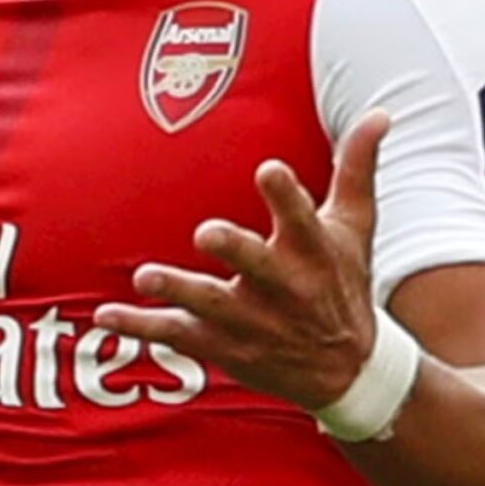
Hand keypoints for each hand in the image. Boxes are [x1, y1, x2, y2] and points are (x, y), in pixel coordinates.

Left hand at [93, 110, 391, 411]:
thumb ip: (356, 167)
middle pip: (259, 267)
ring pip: (211, 305)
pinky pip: (179, 335)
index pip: (303, 219)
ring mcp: (253, 321)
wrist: (351, 373)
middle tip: (207, 232)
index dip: (286, 196)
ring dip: (179, 291)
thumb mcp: (356, 227)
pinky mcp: (226, 347)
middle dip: (236, 250)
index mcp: (314, 251)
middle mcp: (285, 288)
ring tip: (145, 276)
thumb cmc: (345, 283)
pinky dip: (142, 327)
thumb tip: (380, 112)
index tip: (268, 169)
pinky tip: (105, 314)